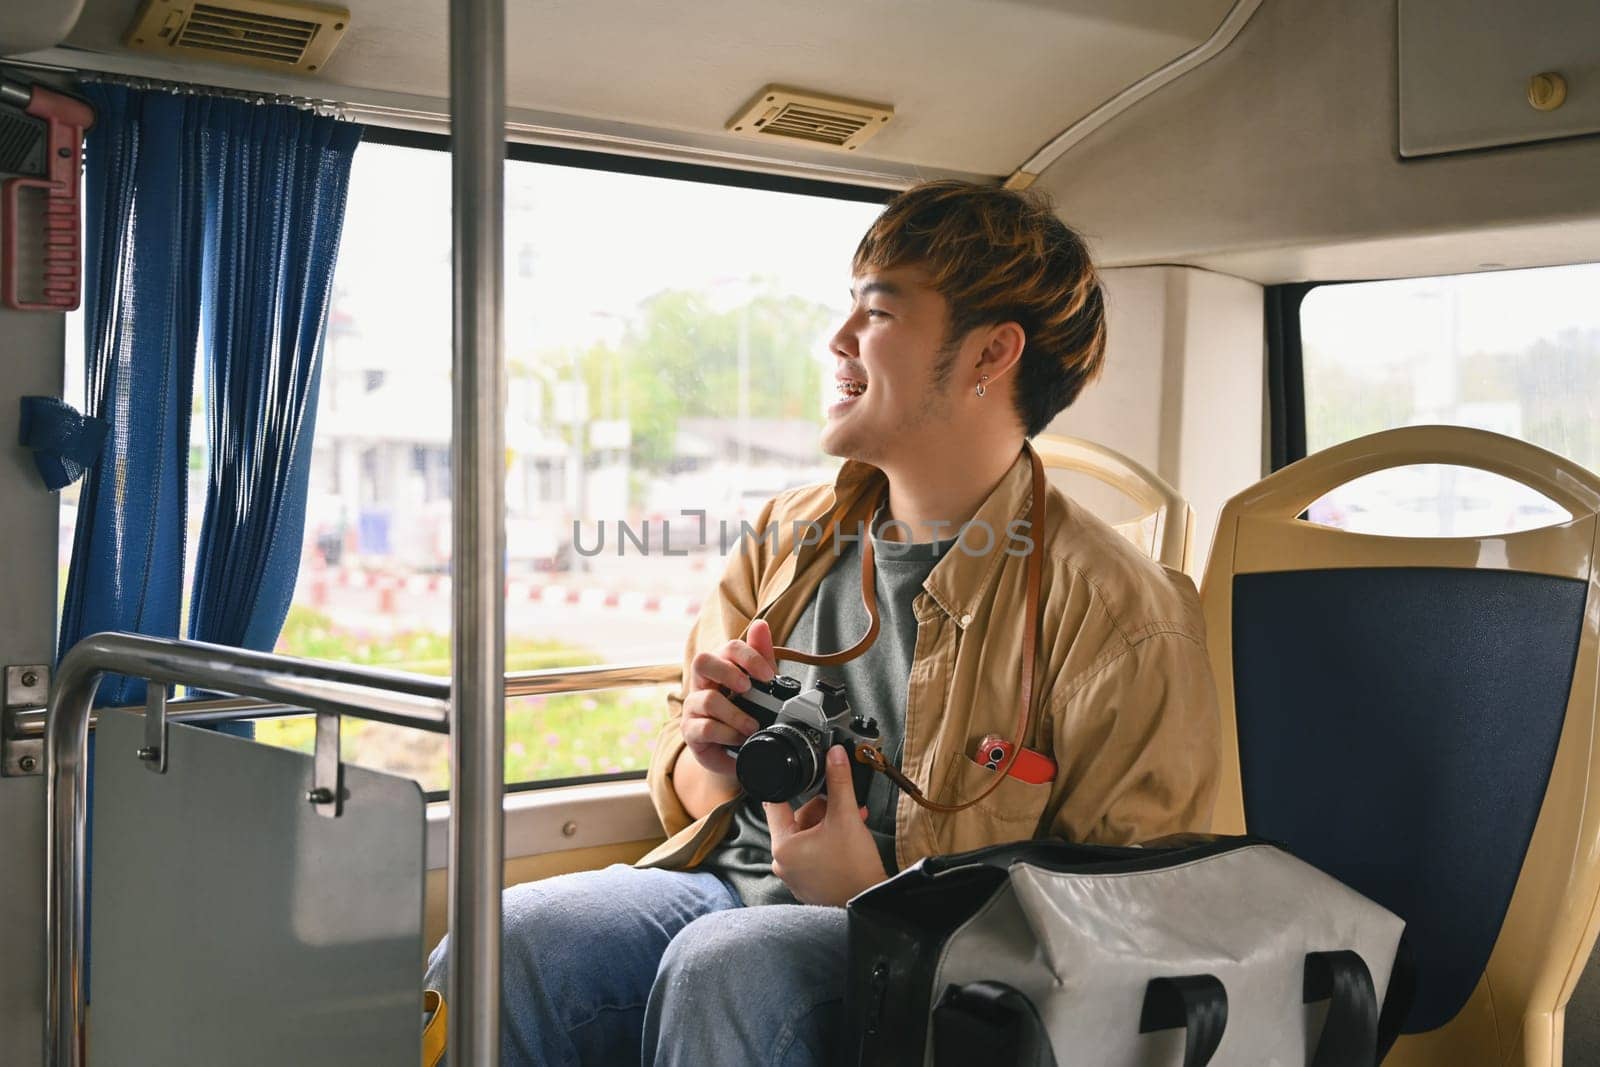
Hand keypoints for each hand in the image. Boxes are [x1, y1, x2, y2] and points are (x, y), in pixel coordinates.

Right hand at [680, 619, 777, 779]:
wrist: (734, 751)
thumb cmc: (743, 713)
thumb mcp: (758, 686)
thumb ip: (761, 656)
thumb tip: (760, 625)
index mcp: (720, 667)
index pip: (728, 648)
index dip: (749, 657)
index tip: (768, 676)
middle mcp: (702, 683)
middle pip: (702, 661)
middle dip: (728, 672)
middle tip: (747, 689)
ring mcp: (693, 707)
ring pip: (708, 700)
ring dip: (736, 714)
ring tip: (752, 726)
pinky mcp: (690, 731)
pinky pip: (706, 728)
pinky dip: (728, 734)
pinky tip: (740, 739)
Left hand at [765, 745, 888, 906]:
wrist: (870, 904)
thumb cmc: (854, 868)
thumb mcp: (846, 817)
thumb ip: (839, 782)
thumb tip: (835, 754)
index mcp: (783, 846)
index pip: (775, 804)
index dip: (789, 786)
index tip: (800, 776)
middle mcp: (783, 863)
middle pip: (798, 819)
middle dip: (823, 809)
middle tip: (844, 806)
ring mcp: (795, 876)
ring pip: (808, 835)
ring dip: (830, 824)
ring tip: (853, 821)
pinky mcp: (810, 884)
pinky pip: (814, 853)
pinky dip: (830, 843)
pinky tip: (850, 839)